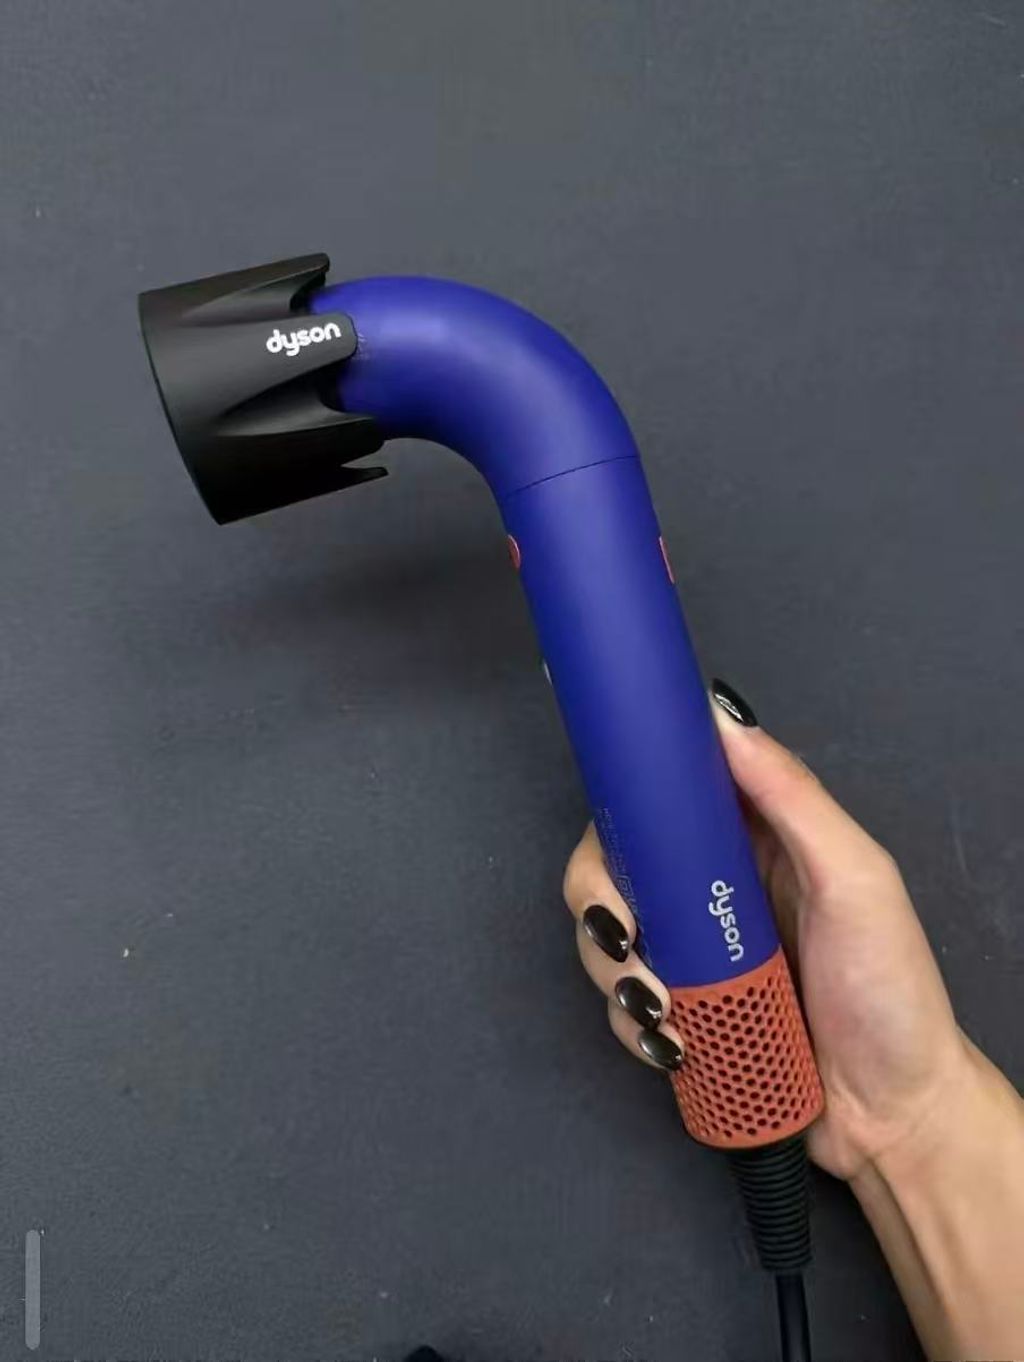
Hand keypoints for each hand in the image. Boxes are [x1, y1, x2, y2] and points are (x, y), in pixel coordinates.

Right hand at [562, 679, 972, 1181]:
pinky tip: (669, 1044)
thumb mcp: (856, 879)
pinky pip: (623, 1004)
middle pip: (616, 866)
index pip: (666, 796)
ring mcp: (692, 952)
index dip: (626, 806)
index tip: (615, 836)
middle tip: (626, 938)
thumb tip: (721, 717)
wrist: (894, 1116)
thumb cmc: (889, 989)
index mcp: (754, 839)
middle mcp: (712, 887)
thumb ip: (793, 797)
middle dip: (601, 902)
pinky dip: (631, 1023)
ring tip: (661, 1008)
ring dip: (613, 971)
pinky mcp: (682, 1011)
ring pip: (608, 936)